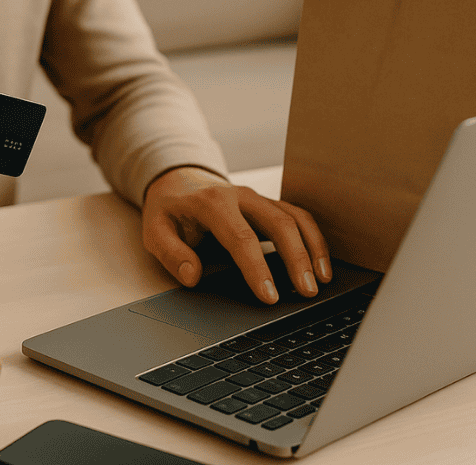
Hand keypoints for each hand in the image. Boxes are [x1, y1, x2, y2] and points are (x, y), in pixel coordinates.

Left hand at [142, 166, 330, 303]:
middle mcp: (241, 196)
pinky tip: (320, 263)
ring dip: (313, 248)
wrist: (177, 180)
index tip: (269, 296)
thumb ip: (171, 253)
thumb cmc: (169, 209)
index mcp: (212, 203)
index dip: (257, 268)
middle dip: (297, 258)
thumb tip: (192, 276)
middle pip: (279, 224)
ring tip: (321, 280)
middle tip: (307, 291)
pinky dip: (313, 239)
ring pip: (295, 217)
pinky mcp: (269, 204)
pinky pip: (298, 217)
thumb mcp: (154, 230)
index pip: (241, 238)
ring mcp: (259, 198)